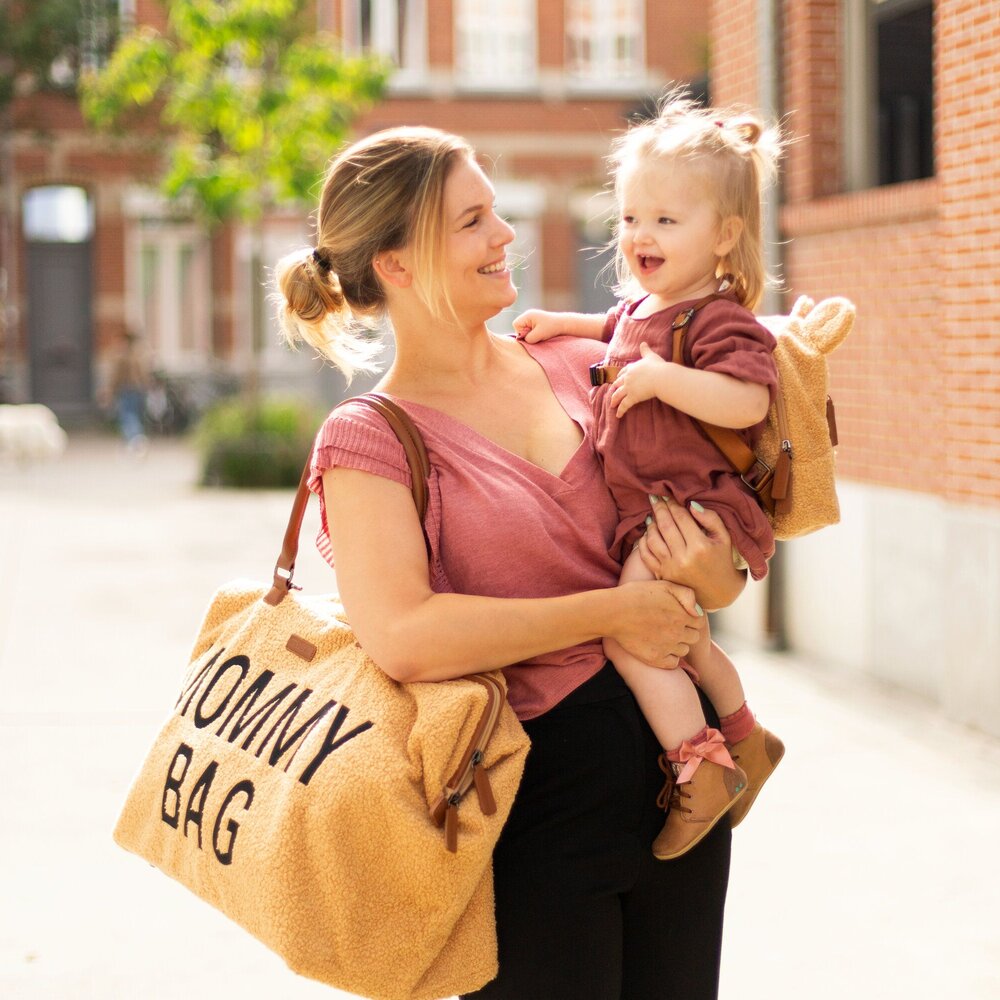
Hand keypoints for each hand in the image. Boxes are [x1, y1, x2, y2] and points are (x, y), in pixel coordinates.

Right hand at [513, 309, 562, 342]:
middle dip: (526, 333)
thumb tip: (522, 340)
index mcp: (528, 315)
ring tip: (540, 334)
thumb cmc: (551, 328)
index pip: (516, 324)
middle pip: (519, 327)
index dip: (520, 332)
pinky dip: (534, 333)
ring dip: (530, 334)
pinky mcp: (536, 322)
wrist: (563, 324)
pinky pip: (529, 329)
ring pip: (524, 329)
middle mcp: (528, 314)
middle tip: (536, 335)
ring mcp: (532, 318)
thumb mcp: (538, 335)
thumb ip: (528, 338)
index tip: (530, 334)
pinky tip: (541, 333)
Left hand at [609, 343, 669, 416]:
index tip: (618, 379)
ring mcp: (629, 388)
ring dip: (614, 400)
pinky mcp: (632, 397)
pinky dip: (620, 411)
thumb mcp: (651, 356)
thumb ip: (646, 350)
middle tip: (612, 393)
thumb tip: (643, 342)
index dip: (620, 376)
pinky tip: (617, 415)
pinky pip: (624, 405)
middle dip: (614, 389)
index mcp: (632, 368)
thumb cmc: (658, 367)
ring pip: (618, 395)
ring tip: (611, 405)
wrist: (661, 377)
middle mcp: (628, 378)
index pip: (623, 372)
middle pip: (617, 384)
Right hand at [610, 579, 705, 669]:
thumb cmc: (636, 595)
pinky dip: (668, 657)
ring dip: (677, 645)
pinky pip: (673, 663)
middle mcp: (678, 632)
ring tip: (662, 636)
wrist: (613, 612)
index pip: (699, 622)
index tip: (677, 615)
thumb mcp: (664, 585)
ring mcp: (667, 646)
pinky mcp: (655, 658)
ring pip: (684, 650)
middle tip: (669, 626)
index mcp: (682, 614)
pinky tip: (658, 648)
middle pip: (693, 637)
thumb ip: (687, 594)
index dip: (689, 618)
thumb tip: (699, 612)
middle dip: (685, 632)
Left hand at [636, 496, 745, 610]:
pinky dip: (643, 541)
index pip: (681, 518)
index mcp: (700, 546)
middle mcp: (683, 558)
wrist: (718, 593)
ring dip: (651, 524)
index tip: (667, 494)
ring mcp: (670, 568)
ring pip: (653, 539)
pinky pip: (645, 554)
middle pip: (665, 526)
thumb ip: (710, 518)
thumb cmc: (722, 560)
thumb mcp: (724, 538)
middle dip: (659, 508)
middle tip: (654, 497)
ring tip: (653, 515)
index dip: (672, 503)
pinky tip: (648, 532)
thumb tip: (691, 504)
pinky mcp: (662, 575)